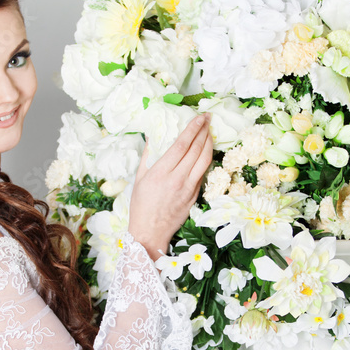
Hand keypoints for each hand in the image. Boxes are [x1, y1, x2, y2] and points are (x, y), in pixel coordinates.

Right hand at [128, 113, 212, 260]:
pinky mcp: (195, 196)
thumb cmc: (141, 205)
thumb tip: (153, 135)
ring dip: (209, 144)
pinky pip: (203, 173)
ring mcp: (189, 188)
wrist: (150, 232)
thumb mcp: (140, 178)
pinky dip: (206, 159)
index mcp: (161, 173)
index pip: (182, 144)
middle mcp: (177, 179)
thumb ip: (148, 155)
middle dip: (204, 131)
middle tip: (207, 119)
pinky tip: (206, 152)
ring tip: (210, 132)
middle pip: (196, 150)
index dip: (192, 128)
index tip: (199, 117)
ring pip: (204, 161)